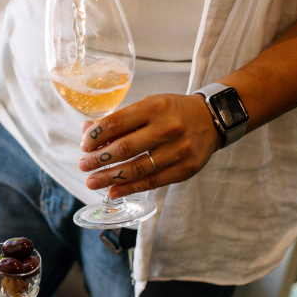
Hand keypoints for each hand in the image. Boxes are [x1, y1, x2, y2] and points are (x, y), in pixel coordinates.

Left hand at [78, 94, 222, 197]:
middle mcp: (168, 128)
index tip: (84, 145)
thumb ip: (120, 120)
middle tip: (83, 165)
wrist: (212, 119)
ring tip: (92, 181)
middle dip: (98, 159)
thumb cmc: (173, 111)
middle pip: (124, 148)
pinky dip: (129, 188)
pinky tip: (112, 191)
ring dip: (109, 178)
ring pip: (137, 169)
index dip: (95, 136)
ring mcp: (178, 150)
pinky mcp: (185, 169)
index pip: (116, 123)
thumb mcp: (148, 105)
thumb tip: (87, 131)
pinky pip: (152, 182)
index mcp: (155, 107)